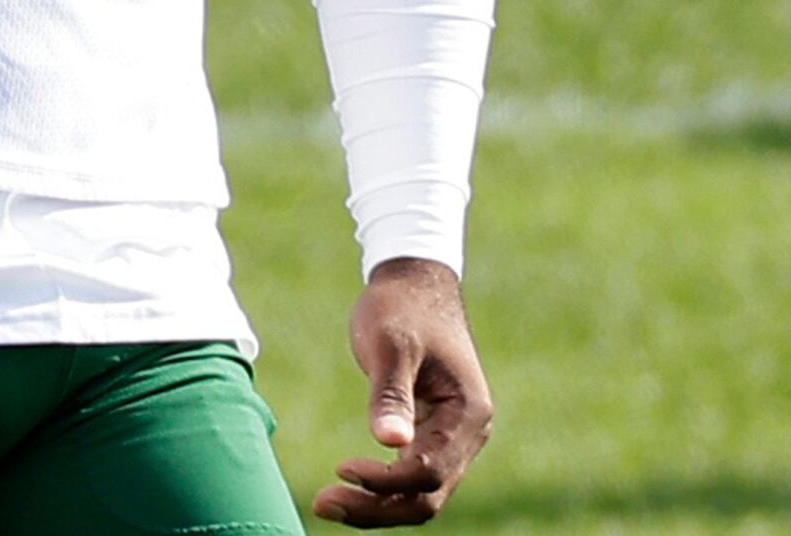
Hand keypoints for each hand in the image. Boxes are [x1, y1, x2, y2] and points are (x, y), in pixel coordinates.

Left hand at [315, 258, 492, 525]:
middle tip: (321, 502)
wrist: (414, 282)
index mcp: (468, 412)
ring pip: (419, 495)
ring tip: (325, 501)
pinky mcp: (434, 435)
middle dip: (375, 509)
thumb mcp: (392, 345)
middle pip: (426, 497)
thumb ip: (391, 394)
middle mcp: (469, 433)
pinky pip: (411, 479)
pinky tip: (346, 485)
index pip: (429, 471)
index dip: (383, 481)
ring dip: (376, 507)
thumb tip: (389, 443)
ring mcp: (454, 437)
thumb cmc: (402, 308)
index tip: (340, 468)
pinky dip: (381, 490)